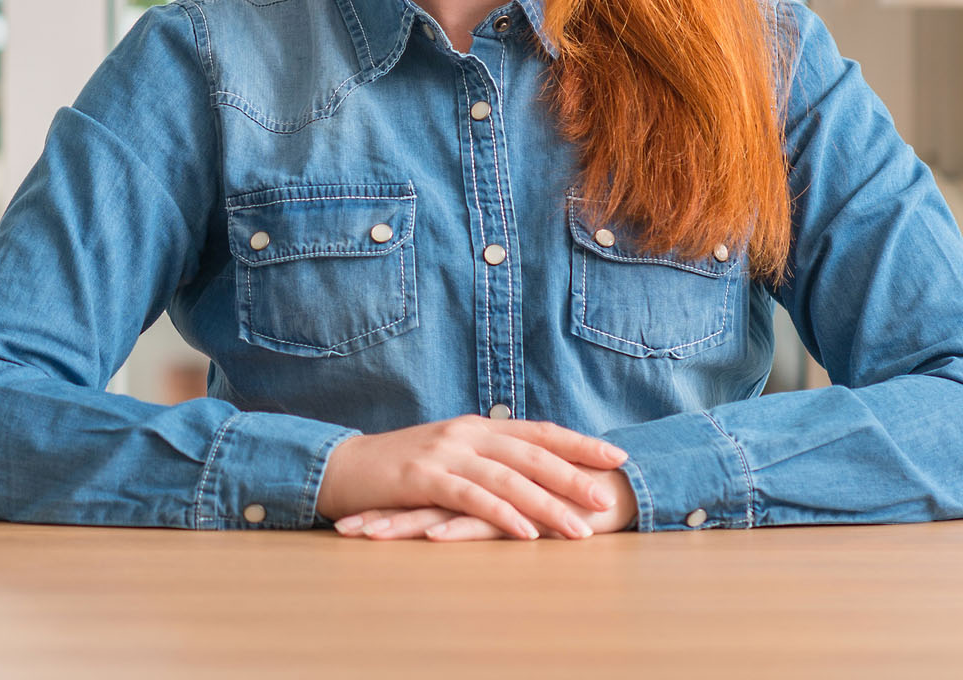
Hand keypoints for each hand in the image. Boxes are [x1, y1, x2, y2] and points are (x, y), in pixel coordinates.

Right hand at [315, 414, 629, 540]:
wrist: (346, 467)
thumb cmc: (401, 469)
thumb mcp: (450, 456)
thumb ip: (487, 460)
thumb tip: (530, 474)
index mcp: (479, 427)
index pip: (539, 432)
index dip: (578, 442)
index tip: (616, 455)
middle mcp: (468, 433)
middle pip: (532, 453)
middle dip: (574, 476)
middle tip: (607, 499)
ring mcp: (446, 453)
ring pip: (508, 477)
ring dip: (546, 505)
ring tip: (578, 531)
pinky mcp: (424, 477)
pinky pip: (471, 497)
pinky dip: (501, 515)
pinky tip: (525, 533)